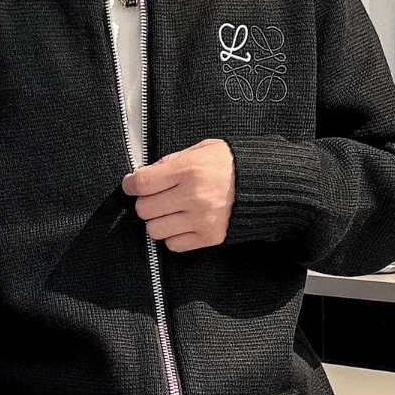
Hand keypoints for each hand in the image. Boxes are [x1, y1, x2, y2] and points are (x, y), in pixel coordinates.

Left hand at [121, 138, 235, 250]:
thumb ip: (170, 162)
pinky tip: (182, 223)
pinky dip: (173, 236)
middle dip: (146, 202)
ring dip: (158, 221)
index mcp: (189, 170)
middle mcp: (193, 196)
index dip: (130, 184)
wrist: (264, 182)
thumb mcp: (200, 150)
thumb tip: (142, 175)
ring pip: (155, 230)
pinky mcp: (210, 236)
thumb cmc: (230, 164)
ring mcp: (201, 219)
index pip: (142, 183)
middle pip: (145, 209)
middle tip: (156, 197)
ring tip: (170, 211)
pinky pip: (174, 244)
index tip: (131, 184)